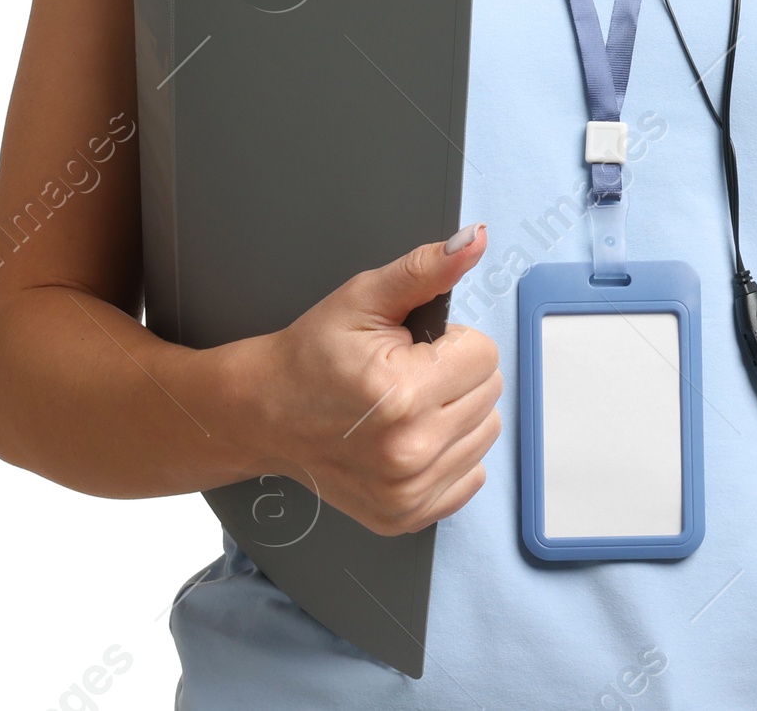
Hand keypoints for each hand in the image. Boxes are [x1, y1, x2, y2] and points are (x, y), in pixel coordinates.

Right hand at [219, 224, 500, 536]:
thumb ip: (427, 268)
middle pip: (490, 394)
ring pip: (486, 434)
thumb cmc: (313, 354)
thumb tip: (476, 240)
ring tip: (408, 403)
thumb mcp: (365, 297)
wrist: (266, 413)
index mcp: (402, 393)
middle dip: (457, 374)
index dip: (452, 341)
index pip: (485, 354)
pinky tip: (412, 436)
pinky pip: (472, 476)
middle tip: (406, 371)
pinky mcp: (407, 516)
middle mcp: (409, 451)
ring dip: (458, 412)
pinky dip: (452, 453)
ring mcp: (408, 492)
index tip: (414, 347)